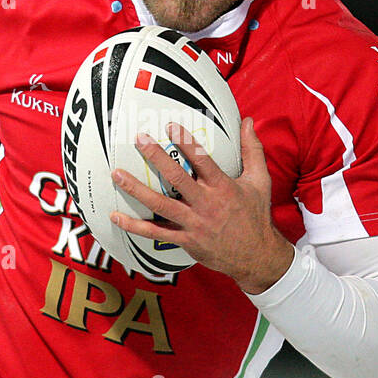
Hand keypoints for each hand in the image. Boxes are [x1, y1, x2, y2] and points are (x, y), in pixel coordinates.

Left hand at [110, 118, 294, 293]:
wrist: (256, 256)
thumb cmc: (256, 215)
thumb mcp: (260, 180)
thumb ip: (252, 150)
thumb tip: (248, 122)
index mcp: (223, 187)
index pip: (203, 160)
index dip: (186, 142)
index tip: (171, 126)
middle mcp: (206, 204)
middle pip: (177, 178)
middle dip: (157, 157)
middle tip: (140, 140)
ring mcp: (193, 223)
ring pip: (160, 205)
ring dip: (136, 189)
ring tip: (118, 174)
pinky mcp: (185, 240)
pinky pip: (155, 233)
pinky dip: (134, 226)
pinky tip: (116, 216)